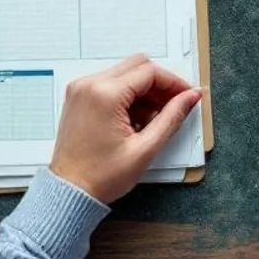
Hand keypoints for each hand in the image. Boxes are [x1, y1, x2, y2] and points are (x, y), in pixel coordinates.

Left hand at [50, 54, 201, 203]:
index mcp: (104, 94)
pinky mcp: (78, 97)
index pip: (150, 72)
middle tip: (173, 106)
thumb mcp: (145, 149)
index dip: (174, 82)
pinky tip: (135, 120)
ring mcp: (81, 89)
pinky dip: (128, 96)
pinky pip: (110, 83)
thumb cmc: (99, 177)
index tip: (186, 95)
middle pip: (137, 66)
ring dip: (144, 91)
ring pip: (125, 73)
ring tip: (153, 120)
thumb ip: (172, 118)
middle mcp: (89, 85)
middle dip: (160, 84)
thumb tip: (189, 98)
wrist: (69, 191)